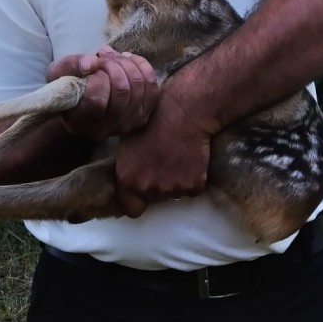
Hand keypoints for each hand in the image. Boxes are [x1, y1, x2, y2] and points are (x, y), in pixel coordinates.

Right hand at [46, 45, 159, 141]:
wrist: (81, 102)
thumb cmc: (66, 87)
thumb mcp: (58, 73)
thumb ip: (71, 65)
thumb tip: (91, 62)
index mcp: (80, 122)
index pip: (97, 99)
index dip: (97, 75)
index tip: (90, 65)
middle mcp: (105, 129)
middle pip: (121, 90)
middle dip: (113, 64)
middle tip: (102, 55)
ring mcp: (127, 125)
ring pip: (138, 86)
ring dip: (126, 63)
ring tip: (112, 56)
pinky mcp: (143, 116)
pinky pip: (152, 88)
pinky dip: (142, 67)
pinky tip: (128, 59)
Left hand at [114, 82, 216, 217]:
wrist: (183, 112)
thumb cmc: (153, 119)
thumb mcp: (127, 142)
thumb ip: (127, 165)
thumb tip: (128, 174)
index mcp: (127, 180)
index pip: (131, 209)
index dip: (138, 201)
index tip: (143, 193)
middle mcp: (147, 189)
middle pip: (155, 199)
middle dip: (159, 186)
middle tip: (165, 163)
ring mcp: (171, 189)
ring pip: (175, 193)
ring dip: (178, 180)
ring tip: (179, 156)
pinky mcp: (193, 185)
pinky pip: (194, 188)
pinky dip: (195, 177)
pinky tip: (192, 157)